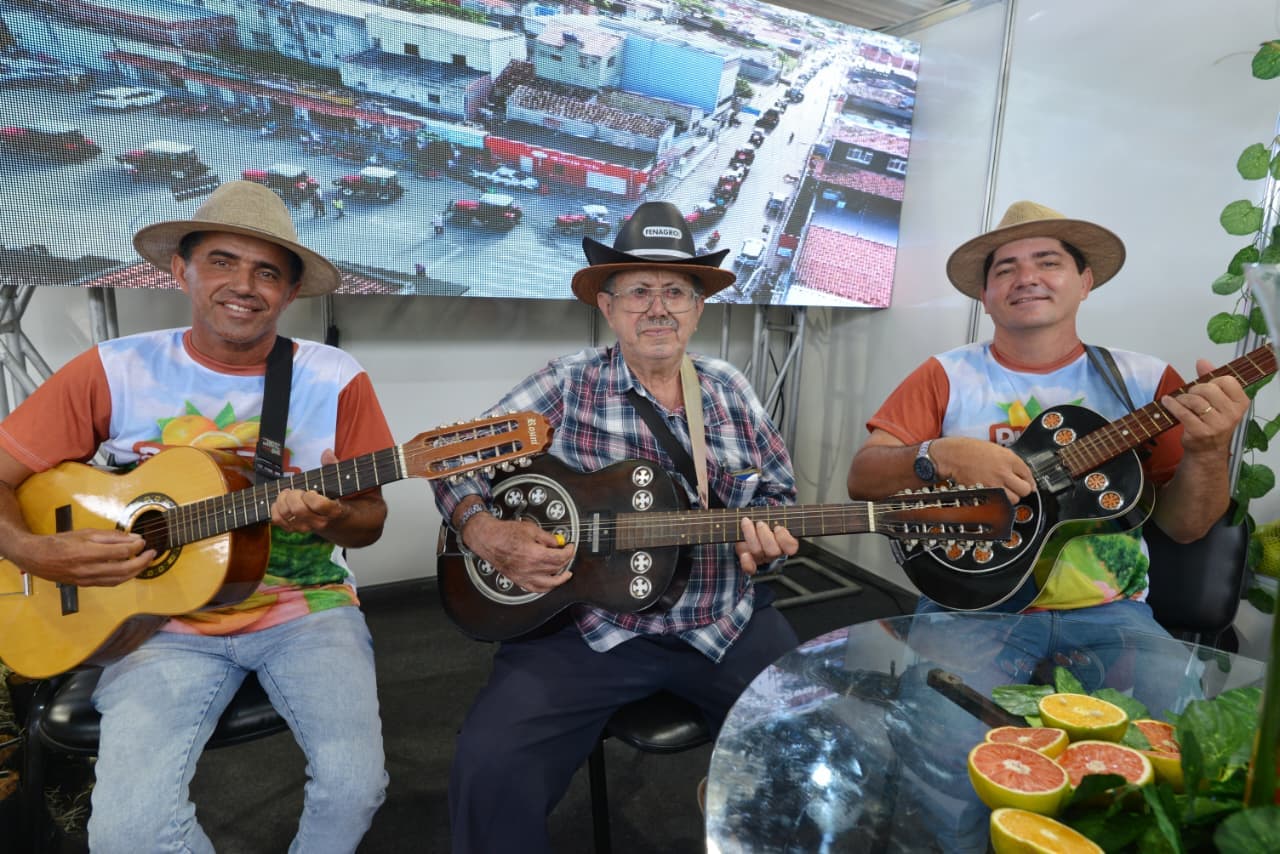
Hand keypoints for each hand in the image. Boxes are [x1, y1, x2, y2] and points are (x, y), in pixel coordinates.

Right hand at [15, 528, 154, 586]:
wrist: (37, 558)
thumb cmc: (60, 542)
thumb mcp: (86, 532)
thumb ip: (112, 536)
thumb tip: (134, 537)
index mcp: (88, 552)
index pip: (121, 552)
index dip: (136, 547)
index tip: (143, 541)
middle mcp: (88, 569)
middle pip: (124, 569)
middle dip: (142, 562)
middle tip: (152, 553)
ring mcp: (87, 579)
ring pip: (119, 579)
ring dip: (136, 571)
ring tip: (145, 561)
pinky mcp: (86, 585)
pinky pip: (110, 583)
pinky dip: (124, 577)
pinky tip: (131, 570)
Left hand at [272, 449, 348, 533]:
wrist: (342, 524)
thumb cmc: (342, 501)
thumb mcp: (344, 485)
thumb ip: (334, 468)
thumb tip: (327, 453)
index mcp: (334, 511)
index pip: (318, 505)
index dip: (311, 495)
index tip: (312, 490)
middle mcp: (319, 523)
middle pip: (298, 510)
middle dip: (294, 495)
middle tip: (298, 490)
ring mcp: (306, 528)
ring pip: (286, 515)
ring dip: (283, 500)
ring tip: (289, 494)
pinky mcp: (295, 529)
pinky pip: (278, 520)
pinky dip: (275, 509)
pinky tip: (282, 502)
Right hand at [463, 512, 575, 593]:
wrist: (488, 539)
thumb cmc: (504, 533)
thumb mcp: (530, 529)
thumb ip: (547, 537)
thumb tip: (558, 542)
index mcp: (534, 555)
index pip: (560, 558)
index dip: (569, 552)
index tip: (570, 547)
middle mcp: (530, 569)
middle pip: (556, 569)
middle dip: (565, 561)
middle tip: (567, 555)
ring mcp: (523, 576)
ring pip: (548, 584)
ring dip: (559, 579)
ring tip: (565, 574)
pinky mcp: (518, 580)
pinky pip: (535, 589)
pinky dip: (545, 588)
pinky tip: (549, 583)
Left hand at [734, 516, 798, 575]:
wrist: (751, 521)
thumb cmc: (765, 516)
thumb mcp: (776, 513)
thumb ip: (782, 513)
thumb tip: (791, 505)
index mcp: (786, 542)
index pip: (791, 547)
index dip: (785, 539)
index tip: (778, 527)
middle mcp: (775, 552)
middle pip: (773, 551)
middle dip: (765, 535)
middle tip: (760, 523)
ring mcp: (762, 557)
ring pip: (759, 552)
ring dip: (751, 535)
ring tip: (746, 522)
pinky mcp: (749, 559)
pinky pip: (750, 568)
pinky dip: (747, 562)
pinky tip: (744, 554)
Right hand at [932, 436, 1034, 505]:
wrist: (953, 455)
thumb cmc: (972, 450)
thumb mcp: (997, 449)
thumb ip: (1012, 462)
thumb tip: (1024, 476)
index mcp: (1009, 459)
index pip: (1028, 475)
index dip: (1028, 480)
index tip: (1026, 483)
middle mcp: (1003, 472)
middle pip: (1024, 490)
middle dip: (1022, 490)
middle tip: (1016, 487)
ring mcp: (994, 484)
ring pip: (1014, 499)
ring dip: (1010, 496)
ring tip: (1003, 490)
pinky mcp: (984, 492)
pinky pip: (998, 501)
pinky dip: (998, 500)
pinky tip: (994, 493)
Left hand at [1162, 358, 1249, 454]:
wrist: (1207, 451)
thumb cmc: (1212, 422)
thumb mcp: (1217, 401)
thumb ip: (1211, 379)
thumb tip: (1202, 361)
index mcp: (1241, 403)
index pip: (1227, 380)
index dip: (1212, 380)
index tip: (1206, 387)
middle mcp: (1232, 414)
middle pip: (1208, 389)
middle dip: (1194, 389)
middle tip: (1190, 396)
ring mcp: (1217, 424)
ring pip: (1195, 400)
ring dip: (1182, 398)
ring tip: (1180, 401)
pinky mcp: (1200, 432)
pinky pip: (1182, 412)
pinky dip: (1172, 405)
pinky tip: (1167, 402)